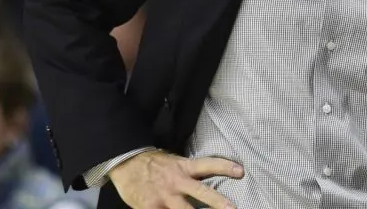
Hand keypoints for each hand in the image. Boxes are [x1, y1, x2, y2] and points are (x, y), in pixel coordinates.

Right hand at [109, 149, 243, 208]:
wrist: (125, 162)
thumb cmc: (151, 163)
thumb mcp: (173, 162)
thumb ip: (188, 172)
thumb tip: (205, 178)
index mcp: (183, 168)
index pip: (208, 165)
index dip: (225, 167)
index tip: (241, 171)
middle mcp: (177, 181)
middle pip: (201, 192)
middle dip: (217, 202)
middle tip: (232, 208)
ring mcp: (164, 196)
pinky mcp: (150, 207)